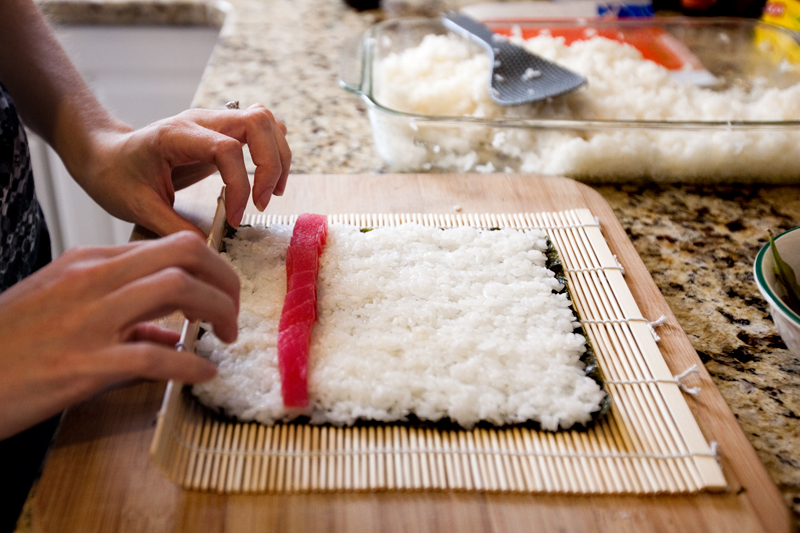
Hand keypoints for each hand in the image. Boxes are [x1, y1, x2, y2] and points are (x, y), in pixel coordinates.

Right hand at [0, 232, 239, 439]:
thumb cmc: (14, 343)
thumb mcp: (65, 307)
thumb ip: (124, 312)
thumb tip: (175, 334)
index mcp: (90, 262)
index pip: (171, 245)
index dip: (211, 267)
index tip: (222, 292)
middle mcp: (94, 280)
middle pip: (184, 254)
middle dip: (224, 279)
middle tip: (233, 312)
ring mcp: (88, 319)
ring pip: (177, 289)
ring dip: (217, 311)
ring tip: (225, 336)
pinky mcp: (83, 364)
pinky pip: (155, 355)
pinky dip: (191, 365)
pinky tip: (205, 374)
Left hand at [76, 104, 290, 236]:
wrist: (105, 157)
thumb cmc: (116, 178)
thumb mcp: (139, 208)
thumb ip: (175, 227)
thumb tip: (208, 247)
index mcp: (176, 136)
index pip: (227, 149)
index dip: (240, 186)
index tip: (234, 218)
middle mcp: (199, 120)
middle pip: (258, 122)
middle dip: (271, 165)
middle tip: (262, 202)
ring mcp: (213, 121)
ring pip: (266, 121)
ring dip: (278, 157)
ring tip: (270, 193)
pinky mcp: (222, 131)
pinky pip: (262, 129)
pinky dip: (274, 152)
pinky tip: (267, 180)